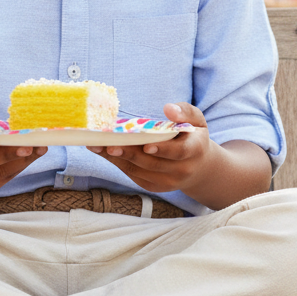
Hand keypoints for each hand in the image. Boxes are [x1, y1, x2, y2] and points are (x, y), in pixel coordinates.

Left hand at [87, 102, 212, 195]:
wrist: (198, 167)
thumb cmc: (193, 136)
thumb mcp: (196, 120)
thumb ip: (184, 111)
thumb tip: (168, 108)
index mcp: (194, 150)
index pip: (178, 152)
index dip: (163, 149)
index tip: (147, 145)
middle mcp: (181, 170)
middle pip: (152, 164)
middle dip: (129, 153)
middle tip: (109, 144)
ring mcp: (167, 182)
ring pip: (139, 171)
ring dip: (117, 158)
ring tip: (98, 145)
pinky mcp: (154, 187)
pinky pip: (133, 175)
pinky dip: (117, 163)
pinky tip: (103, 151)